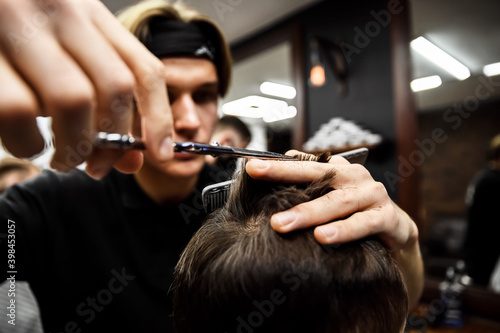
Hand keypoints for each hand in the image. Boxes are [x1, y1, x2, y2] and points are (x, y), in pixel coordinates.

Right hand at [0, 0, 172, 177]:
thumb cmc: (15, 40)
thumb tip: (131, 161)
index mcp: (88, 12)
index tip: (160, 154)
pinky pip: (19, 111)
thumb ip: (100, 102)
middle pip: (115, 87)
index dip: (159, 118)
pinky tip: (27, 145)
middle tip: (96, 166)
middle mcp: (61, 11)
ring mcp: (19, 24)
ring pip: (74, 100)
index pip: (143, 68)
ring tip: (62, 160)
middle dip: (112, 140)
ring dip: (74, 146)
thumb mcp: (65, 57)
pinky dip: (28, 143)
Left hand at [246, 150, 423, 305]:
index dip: (278, 164)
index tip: (251, 166)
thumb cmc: (355, 212)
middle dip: (285, 174)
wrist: (396, 232)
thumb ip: (309, 185)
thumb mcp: (331, 198)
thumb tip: (281, 160)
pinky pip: (363, 224)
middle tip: (257, 175)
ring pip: (336, 202)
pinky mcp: (388, 218)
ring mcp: (372, 196)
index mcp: (338, 170)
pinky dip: (342, 230)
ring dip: (308, 213)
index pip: (304, 163)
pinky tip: (322, 237)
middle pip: (317, 174)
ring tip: (281, 223)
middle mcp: (355, 178)